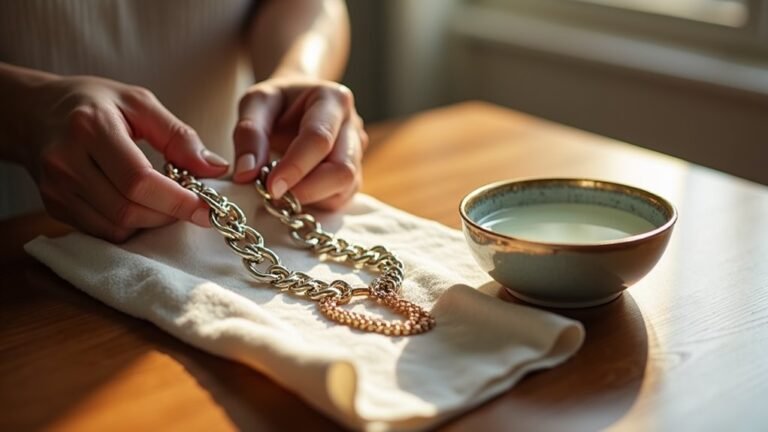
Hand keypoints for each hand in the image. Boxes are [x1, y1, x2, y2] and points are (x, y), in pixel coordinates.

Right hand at [20, 75, 228, 241]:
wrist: (35, 112)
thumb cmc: (94, 103)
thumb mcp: (139, 103)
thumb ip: (179, 136)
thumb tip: (216, 167)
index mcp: (90, 128)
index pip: (138, 180)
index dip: (177, 200)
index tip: (207, 209)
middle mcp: (66, 161)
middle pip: (128, 209)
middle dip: (168, 214)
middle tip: (191, 205)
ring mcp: (56, 188)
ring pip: (116, 227)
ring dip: (151, 223)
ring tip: (166, 203)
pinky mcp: (54, 206)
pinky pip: (102, 232)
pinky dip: (130, 227)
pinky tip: (141, 206)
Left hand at [232, 76, 367, 209]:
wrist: (295, 104)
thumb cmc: (277, 102)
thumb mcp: (256, 103)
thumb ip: (249, 133)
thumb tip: (246, 174)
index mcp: (333, 100)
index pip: (319, 139)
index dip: (295, 167)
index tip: (270, 187)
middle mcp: (352, 127)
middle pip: (342, 170)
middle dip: (307, 190)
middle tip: (274, 194)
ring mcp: (357, 154)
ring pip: (344, 189)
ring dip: (310, 199)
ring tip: (281, 192)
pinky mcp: (353, 176)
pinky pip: (339, 199)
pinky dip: (314, 203)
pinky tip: (294, 192)